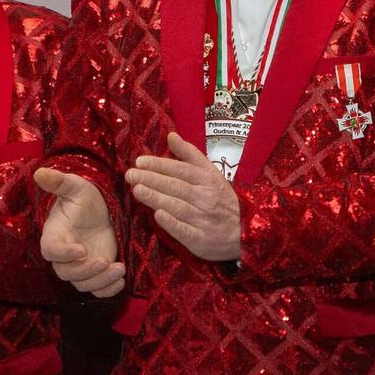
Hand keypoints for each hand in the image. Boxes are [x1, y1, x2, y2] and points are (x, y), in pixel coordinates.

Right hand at [34, 165, 125, 295]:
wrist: (102, 214)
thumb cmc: (85, 200)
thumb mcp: (75, 188)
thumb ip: (58, 182)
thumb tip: (39, 172)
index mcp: (54, 236)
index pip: (52, 251)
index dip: (64, 253)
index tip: (81, 250)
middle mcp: (64, 257)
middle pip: (67, 273)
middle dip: (86, 271)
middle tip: (105, 261)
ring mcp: (80, 267)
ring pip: (83, 284)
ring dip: (100, 281)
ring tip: (119, 269)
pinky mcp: (95, 274)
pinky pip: (97, 290)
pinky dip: (108, 290)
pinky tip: (121, 280)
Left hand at [127, 133, 241, 262]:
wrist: (243, 232)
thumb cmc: (221, 200)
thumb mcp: (211, 173)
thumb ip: (190, 155)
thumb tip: (171, 135)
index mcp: (208, 180)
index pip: (181, 170)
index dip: (160, 165)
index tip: (140, 161)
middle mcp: (206, 198)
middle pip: (176, 186)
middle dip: (152, 179)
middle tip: (130, 175)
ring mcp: (204, 219)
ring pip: (177, 206)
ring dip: (157, 198)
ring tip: (137, 190)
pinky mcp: (200, 239)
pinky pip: (185, 230)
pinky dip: (172, 223)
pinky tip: (158, 215)